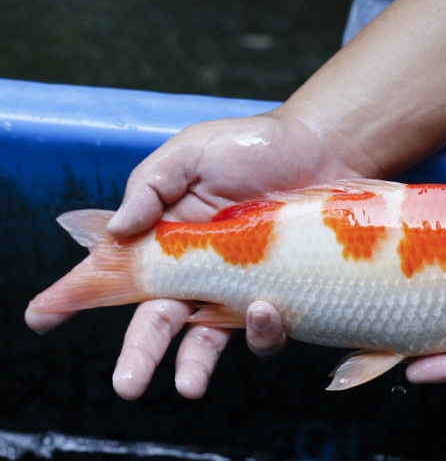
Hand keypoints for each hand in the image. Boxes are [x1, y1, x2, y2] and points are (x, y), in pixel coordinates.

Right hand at [25, 111, 360, 398]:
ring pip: (206, 337)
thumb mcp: (189, 153)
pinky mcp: (279, 292)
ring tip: (188, 384)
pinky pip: (261, 327)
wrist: (319, 147)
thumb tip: (115, 232)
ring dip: (193, 364)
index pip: (117, 270)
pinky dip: (258, 330)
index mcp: (166, 236)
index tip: (42, 316)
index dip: (78, 293)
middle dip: (137, 355)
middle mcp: (197, 268)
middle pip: (157, 318)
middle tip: (125, 385)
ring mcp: (237, 284)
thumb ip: (148, 187)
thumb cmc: (250, 145)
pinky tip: (263, 311)